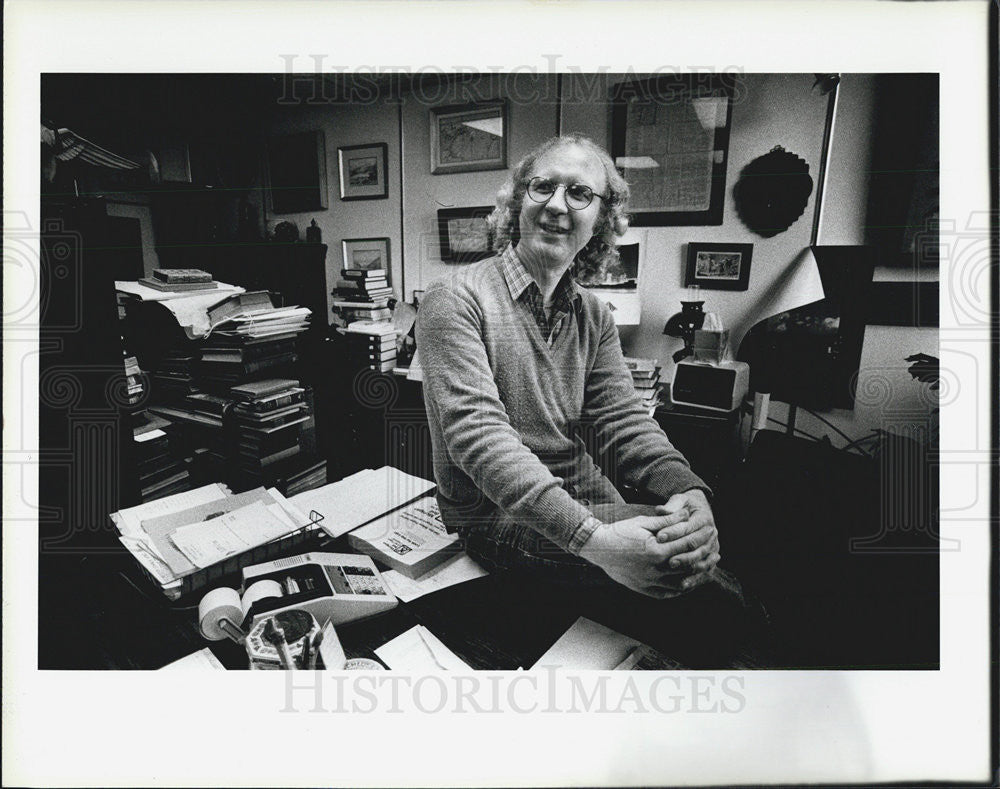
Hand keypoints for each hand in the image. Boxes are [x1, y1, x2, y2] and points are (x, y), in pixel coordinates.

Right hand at [578, 510, 699, 598]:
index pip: (687, 546)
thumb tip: (686, 514)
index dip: (702, 539)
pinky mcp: (644, 589)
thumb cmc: (620, 532)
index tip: (711, 534)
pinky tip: (688, 583)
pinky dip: (680, 590)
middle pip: (689, 566)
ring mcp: (649, 582)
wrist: (598, 547)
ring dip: (697, 577)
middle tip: (716, 555)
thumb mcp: (643, 521)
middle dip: (705, 559)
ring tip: (707, 570)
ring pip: (681, 584)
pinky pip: (667, 593)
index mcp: (656, 551)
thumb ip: (667, 521)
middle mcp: (655, 569)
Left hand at [653, 489, 720, 575]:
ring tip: (672, 569)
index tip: (658, 537)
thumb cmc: (684, 507)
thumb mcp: (679, 501)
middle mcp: (711, 533)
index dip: (673, 532)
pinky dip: (695, 578)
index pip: (688, 527)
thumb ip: (671, 506)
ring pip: (702, 559)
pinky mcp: (711, 559)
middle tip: (665, 558)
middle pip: (696, 544)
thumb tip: (661, 510)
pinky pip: (705, 571)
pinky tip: (683, 585)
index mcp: (703, 518)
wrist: (698, 512)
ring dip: (687, 565)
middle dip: (680, 551)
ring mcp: (713, 547)